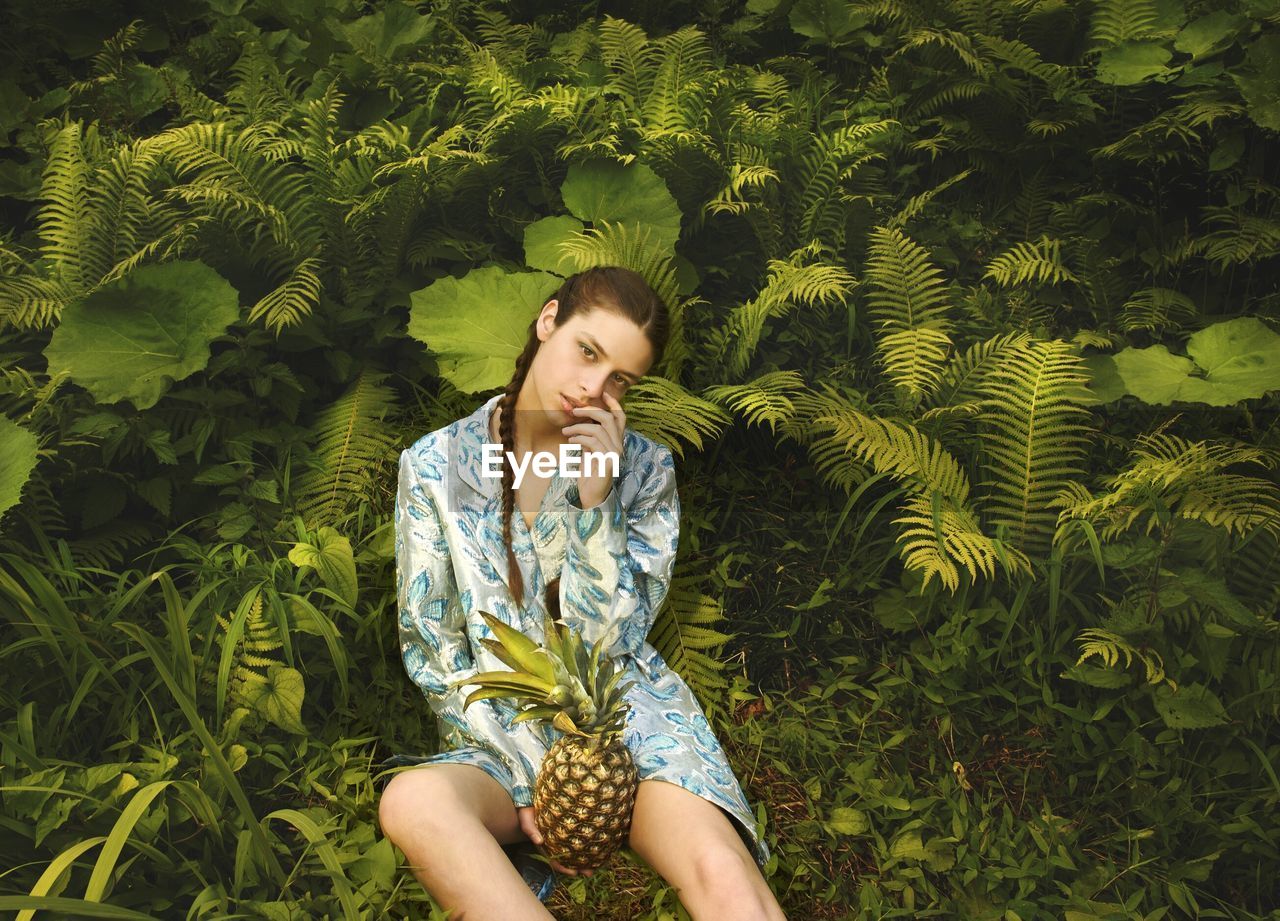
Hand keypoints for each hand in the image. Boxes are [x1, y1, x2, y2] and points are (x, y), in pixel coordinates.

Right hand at [517, 805, 594, 877]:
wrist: (530, 801)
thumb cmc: (527, 813)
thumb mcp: (527, 823)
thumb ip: (531, 832)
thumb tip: (539, 842)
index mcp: (545, 846)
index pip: (555, 861)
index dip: (564, 868)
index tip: (574, 873)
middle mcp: (554, 844)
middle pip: (567, 859)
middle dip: (578, 867)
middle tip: (590, 873)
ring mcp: (560, 837)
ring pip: (573, 850)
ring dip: (584, 857)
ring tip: (596, 863)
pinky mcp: (566, 827)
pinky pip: (575, 838)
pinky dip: (584, 843)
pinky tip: (594, 845)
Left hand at [562, 391, 624, 508]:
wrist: (591, 496)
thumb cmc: (588, 475)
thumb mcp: (588, 451)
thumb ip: (589, 437)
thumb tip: (581, 422)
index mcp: (616, 442)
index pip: (620, 418)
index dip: (613, 404)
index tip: (603, 393)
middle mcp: (619, 446)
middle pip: (609, 419)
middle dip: (590, 411)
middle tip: (574, 412)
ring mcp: (615, 454)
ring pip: (599, 429)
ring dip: (579, 428)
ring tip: (566, 432)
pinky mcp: (608, 461)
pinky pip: (593, 442)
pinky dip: (579, 439)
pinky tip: (570, 442)